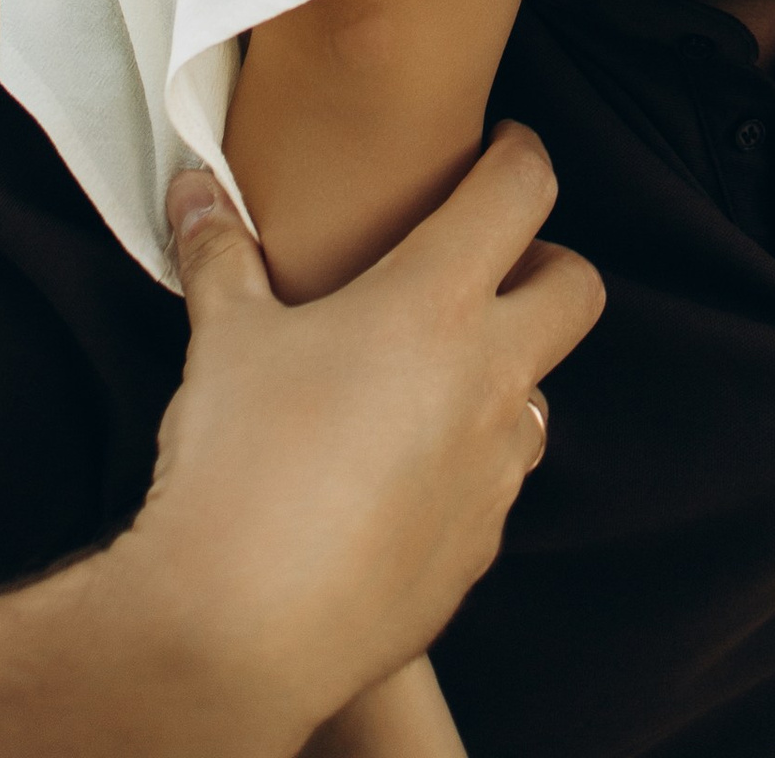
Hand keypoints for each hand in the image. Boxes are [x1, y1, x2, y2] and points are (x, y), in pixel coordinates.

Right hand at [134, 131, 601, 740]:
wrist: (242, 626)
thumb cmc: (239, 463)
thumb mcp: (225, 336)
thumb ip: (220, 252)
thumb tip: (197, 190)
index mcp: (436, 304)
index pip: (523, 192)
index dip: (520, 156)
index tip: (500, 149)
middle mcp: (489, 378)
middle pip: (577, 291)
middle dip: (547, 264)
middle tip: (489, 262)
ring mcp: (494, 470)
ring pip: (538, 394)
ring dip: (503, 374)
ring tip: (427, 377)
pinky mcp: (480, 546)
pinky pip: (497, 483)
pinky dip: (467, 461)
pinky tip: (399, 471)